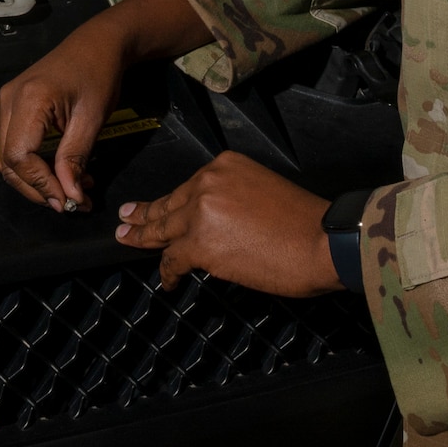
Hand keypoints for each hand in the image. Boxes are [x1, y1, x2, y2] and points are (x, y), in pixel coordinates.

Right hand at [0, 0, 213, 212]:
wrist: (97, 43)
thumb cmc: (98, 74)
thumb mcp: (92, 119)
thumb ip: (75, 159)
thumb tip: (70, 196)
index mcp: (28, 100)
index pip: (20, 157)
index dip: (41, 185)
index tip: (69, 202)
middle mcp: (8, 101)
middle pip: (8, 162)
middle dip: (37, 189)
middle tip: (71, 203)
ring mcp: (5, 102)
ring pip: (7, 158)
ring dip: (35, 181)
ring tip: (71, 189)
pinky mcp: (10, 106)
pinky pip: (12, 145)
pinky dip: (32, 165)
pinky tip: (60, 171)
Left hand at [116, 151, 341, 295]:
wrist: (321, 241)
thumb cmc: (304, 223)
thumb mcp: (263, 190)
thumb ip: (233, 199)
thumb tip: (218, 224)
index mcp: (226, 165)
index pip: (189, 187)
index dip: (170, 201)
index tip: (156, 206)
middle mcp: (208, 181)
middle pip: (170, 203)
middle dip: (145, 214)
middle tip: (126, 218)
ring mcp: (201, 211)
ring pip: (163, 229)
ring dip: (144, 237)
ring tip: (127, 240)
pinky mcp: (199, 243)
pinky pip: (172, 259)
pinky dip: (168, 272)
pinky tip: (169, 281)